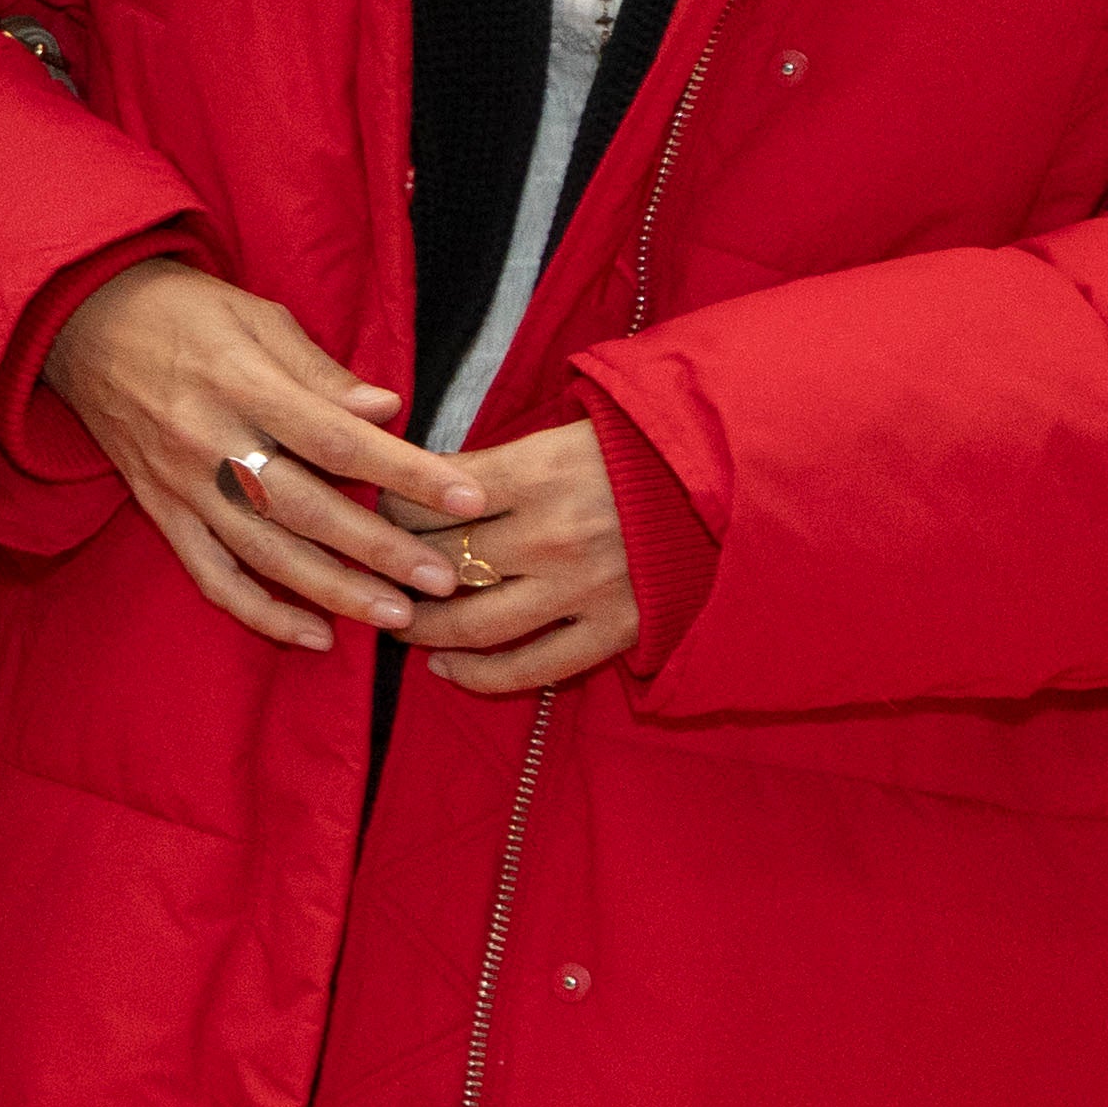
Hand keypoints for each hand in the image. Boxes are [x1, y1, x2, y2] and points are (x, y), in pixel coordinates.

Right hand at [44, 259, 486, 654]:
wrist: (77, 322)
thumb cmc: (180, 311)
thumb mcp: (255, 315)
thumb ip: (321, 371)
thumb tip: (387, 409)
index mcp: (240, 383)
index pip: (336, 439)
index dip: (404, 473)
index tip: (466, 497)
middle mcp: (208, 441)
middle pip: (306, 509)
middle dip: (381, 550)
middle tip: (444, 579)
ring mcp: (181, 484)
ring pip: (264, 554)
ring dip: (332, 592)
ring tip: (395, 618)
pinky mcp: (160, 511)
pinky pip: (211, 576)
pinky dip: (259, 614)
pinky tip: (312, 637)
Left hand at [385, 418, 639, 700]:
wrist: (739, 486)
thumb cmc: (645, 449)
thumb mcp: (568, 431)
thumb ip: (501, 461)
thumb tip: (427, 482)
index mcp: (536, 473)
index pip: (429, 500)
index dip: (388, 509)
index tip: (374, 514)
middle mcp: (551, 535)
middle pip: (438, 563)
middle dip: (391, 570)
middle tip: (368, 575)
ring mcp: (582, 589)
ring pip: (472, 624)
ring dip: (422, 630)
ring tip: (397, 625)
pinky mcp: (614, 631)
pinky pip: (529, 668)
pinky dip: (478, 675)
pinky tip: (446, 670)